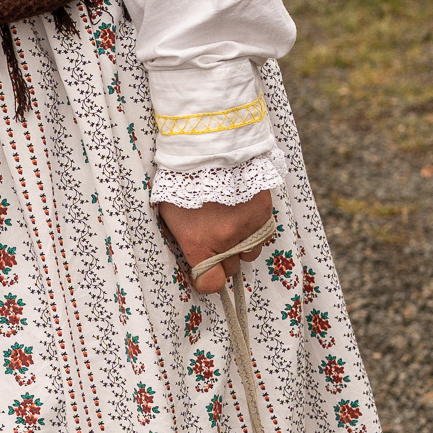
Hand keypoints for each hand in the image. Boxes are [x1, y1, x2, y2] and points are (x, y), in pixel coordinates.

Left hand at [157, 190, 273, 295]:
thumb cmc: (181, 180)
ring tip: (228, 222)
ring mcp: (248, 227)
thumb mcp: (168, 213)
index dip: (206, 280)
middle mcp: (227, 240)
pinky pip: (261, 233)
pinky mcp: (264, 212)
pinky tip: (240, 211)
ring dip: (240, 244)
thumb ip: (181, 240)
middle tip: (213, 238)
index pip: (211, 283)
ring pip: (249, 253)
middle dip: (222, 258)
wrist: (208, 148)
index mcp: (199, 243)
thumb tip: (190, 258)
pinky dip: (252, 228)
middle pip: (231, 268)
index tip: (202, 273)